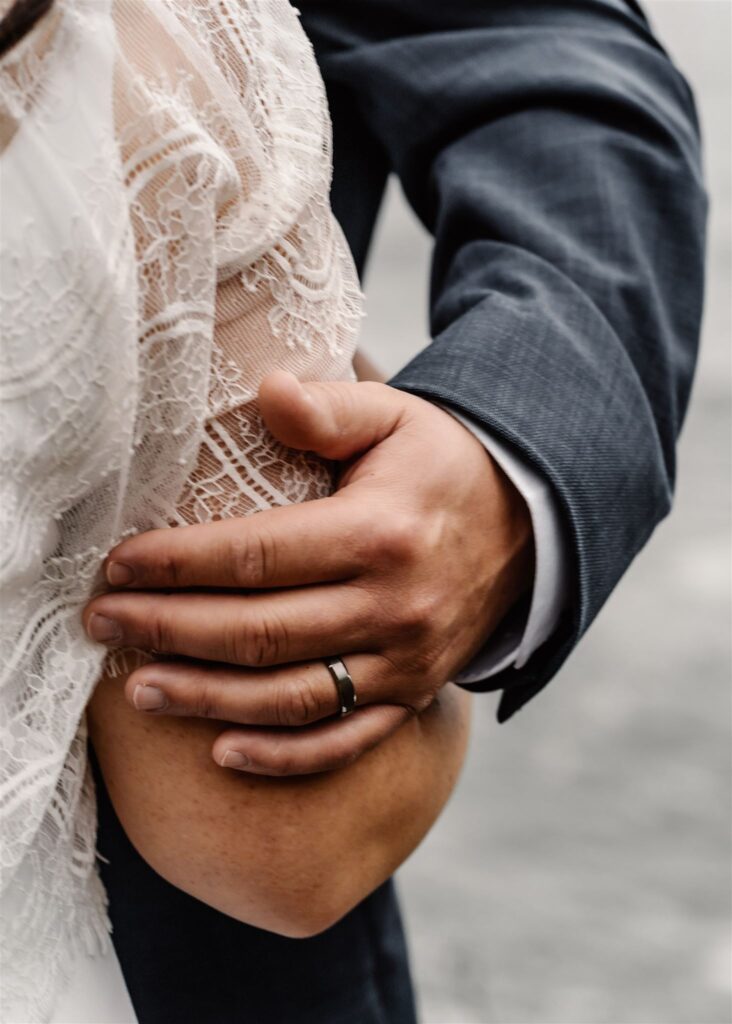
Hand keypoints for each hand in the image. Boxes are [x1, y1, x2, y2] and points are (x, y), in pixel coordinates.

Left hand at [84, 371, 532, 773]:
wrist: (526, 524)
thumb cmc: (441, 465)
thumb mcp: (396, 417)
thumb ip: (329, 409)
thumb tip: (265, 390)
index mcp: (380, 534)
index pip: (257, 556)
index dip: (180, 564)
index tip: (118, 565)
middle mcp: (394, 606)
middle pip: (261, 633)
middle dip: (170, 630)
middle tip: (103, 622)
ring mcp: (406, 661)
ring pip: (292, 697)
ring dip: (208, 699)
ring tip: (139, 689)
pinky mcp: (413, 694)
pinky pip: (345, 740)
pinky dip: (284, 755)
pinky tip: (223, 752)